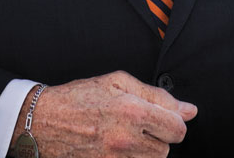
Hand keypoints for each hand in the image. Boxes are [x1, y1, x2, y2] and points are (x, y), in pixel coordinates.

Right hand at [11, 70, 196, 156]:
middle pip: (166, 148)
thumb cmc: (79, 98)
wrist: (45, 122)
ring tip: (126, 135)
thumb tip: (188, 110)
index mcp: (133, 112)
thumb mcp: (117, 82)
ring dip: (146, 150)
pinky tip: (117, 146)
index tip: (162, 116)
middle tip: (137, 123)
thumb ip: (156, 95)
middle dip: (158, 135)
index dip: (173, 120)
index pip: (177, 128)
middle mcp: (127, 140)